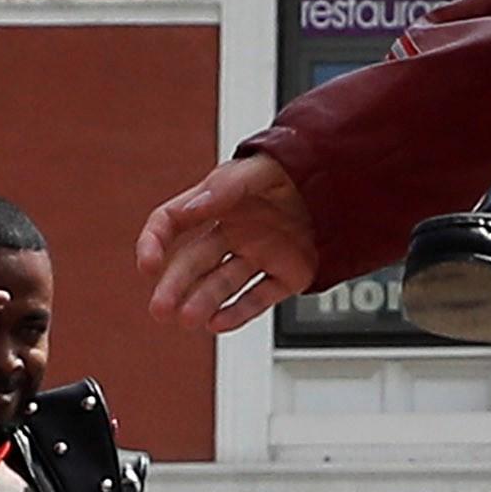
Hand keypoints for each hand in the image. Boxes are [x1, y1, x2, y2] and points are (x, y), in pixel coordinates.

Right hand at [139, 153, 321, 331]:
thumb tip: (193, 208)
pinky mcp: (287, 274)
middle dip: (174, 287)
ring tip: (188, 319)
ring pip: (223, 285)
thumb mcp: (258, 169)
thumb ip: (225, 187)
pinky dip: (240, 312)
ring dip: (203, 303)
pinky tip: (219, 323)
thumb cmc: (294, 168)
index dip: (154, 242)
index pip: (172, 223)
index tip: (148, 263)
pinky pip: (260, 297)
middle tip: (160, 309)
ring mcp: (259, 255)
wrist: (342, 180)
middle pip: (194, 264)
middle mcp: (233, 233)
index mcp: (216, 203)